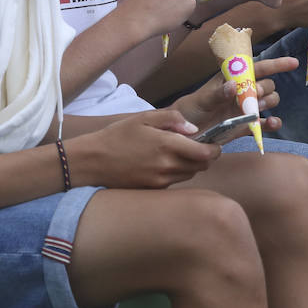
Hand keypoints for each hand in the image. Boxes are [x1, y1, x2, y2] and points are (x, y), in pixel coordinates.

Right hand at [68, 109, 218, 188]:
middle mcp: (167, 166)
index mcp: (167, 145)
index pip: (206, 154)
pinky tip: (163, 163)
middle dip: (205, 157)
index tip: (214, 144)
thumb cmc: (117, 135)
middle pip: (201, 166)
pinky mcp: (153, 190)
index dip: (215, 149)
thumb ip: (172, 119)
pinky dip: (176, 173)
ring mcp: (160, 181)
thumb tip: (194, 130)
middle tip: (198, 147)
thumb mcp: (144, 118)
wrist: (92, 161)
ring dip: (191, 166)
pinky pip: (174, 182)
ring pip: (189, 175)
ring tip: (178, 153)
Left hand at [172, 55, 295, 134]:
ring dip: (268, 103)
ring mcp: (246, 108)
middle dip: (266, 88)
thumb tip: (234, 86)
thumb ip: (217, 94)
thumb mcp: (201, 100)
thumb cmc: (191, 110)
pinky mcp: (247, 126)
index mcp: (233, 78)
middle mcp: (243, 91)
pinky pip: (265, 123)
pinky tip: (271, 124)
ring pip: (269, 101)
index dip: (276, 64)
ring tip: (255, 110)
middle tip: (254, 95)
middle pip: (267, 84)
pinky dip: (272, 124)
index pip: (257, 67)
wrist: (186, 133)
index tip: (293, 63)